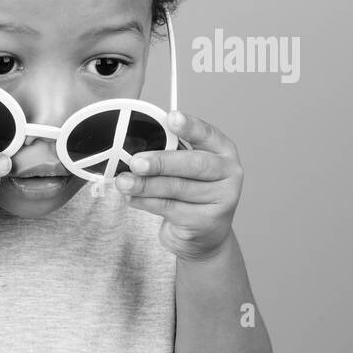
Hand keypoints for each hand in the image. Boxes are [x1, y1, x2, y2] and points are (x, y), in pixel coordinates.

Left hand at [114, 109, 241, 262]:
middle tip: (135, 162)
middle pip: (194, 165)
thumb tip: (133, 147)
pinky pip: (169, 208)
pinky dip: (145, 202)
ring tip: (123, 182)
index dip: (190, 126)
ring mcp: (221, 199)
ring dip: (145, 185)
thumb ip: (169, 154)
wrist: (203, 235)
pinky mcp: (206, 221)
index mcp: (223, 151)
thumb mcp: (185, 169)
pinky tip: (131, 198)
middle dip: (161, 162)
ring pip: (177, 188)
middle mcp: (228, 173)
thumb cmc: (190, 192)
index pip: (208, 134)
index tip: (171, 117)